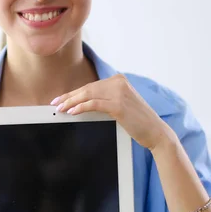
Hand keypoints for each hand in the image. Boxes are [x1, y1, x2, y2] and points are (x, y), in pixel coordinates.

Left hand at [51, 74, 170, 150]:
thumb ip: (105, 100)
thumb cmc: (137, 122)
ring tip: (60, 109)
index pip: (91, 86)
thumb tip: (81, 103)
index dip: (73, 93)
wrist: (155, 131)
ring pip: (88, 95)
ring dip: (71, 102)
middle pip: (87, 89)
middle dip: (69, 97)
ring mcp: (119, 92)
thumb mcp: (120, 106)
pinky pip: (94, 104)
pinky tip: (72, 112)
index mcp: (119, 80)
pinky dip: (81, 107)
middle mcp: (119, 82)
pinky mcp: (119, 104)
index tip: (60, 99)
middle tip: (55, 104)